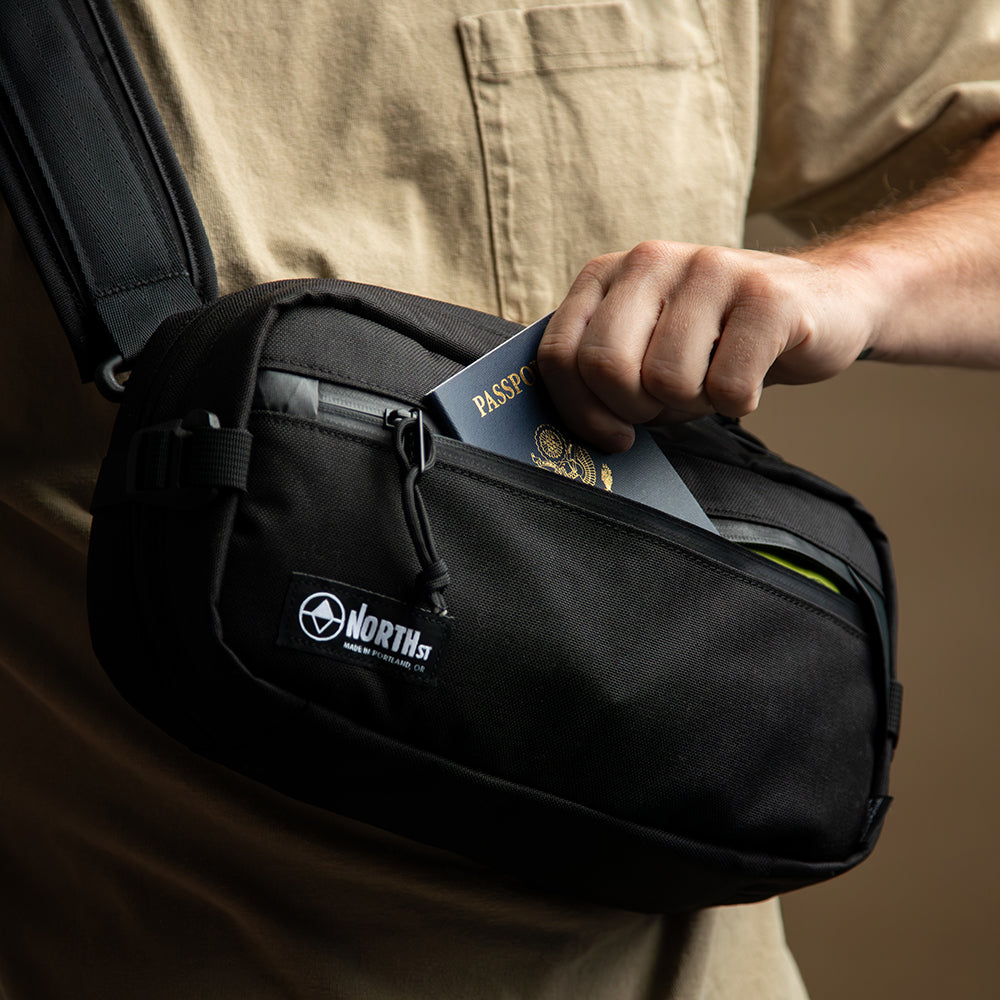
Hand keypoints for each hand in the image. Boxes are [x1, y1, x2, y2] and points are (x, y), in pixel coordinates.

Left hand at [537, 240, 878, 450]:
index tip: (612, 433)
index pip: (560, 354)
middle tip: (670, 404)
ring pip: (668, 382)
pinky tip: (752, 377)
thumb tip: (574, 434)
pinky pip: (728, 388)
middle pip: (606, 367)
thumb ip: (602, 372)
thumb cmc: (718, 341)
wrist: (824, 303)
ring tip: (715, 380)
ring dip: (694, 405)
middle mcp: (652, 259)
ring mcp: (710, 270)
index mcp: (609, 274)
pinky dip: (739, 404)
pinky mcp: (767, 296)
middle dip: (636, 409)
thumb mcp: (647, 347)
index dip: (580, 410)